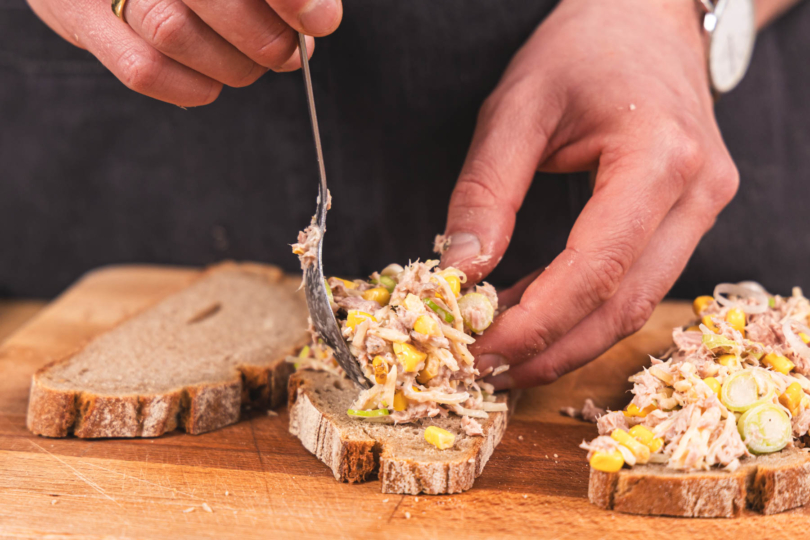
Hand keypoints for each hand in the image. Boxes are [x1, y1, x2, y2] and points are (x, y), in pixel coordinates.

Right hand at [27, 0, 341, 105]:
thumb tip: (320, 16)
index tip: (320, 20)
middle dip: (266, 38)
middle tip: (290, 52)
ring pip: (174, 32)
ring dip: (234, 64)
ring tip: (255, 63)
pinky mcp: (77, 17)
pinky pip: (142, 69)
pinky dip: (191, 86)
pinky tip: (212, 80)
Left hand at [440, 0, 738, 388]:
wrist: (644, 17)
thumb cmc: (581, 50)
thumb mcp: (516, 109)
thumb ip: (486, 193)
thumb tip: (460, 272)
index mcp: (659, 158)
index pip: (596, 269)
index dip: (536, 323)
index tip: (480, 351)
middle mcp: (697, 193)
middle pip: (624, 304)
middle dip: (551, 350)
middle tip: (487, 370)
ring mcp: (704, 208)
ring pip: (636, 304)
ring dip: (567, 340)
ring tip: (504, 353)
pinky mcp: (690, 218)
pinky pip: (637, 282)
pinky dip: (583, 311)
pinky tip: (534, 316)